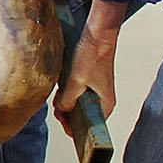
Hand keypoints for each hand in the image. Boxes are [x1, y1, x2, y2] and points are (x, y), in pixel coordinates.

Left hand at [54, 0, 126, 137]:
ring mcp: (98, 91)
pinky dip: (69, 93)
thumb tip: (61, 110)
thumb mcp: (75, 81)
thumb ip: (67, 100)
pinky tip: (62, 88)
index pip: (90, 126)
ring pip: (79, 104)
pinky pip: (79, 93)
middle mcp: (104, 100)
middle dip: (68, 114)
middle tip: (56, 109)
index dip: (74, 127)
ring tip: (58, 97)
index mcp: (106, 104)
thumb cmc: (92, 56)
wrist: (98, 35)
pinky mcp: (93, 82)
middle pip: (83, 116)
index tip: (62, 123)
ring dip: (67, 103)